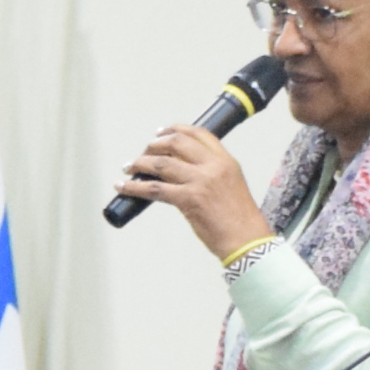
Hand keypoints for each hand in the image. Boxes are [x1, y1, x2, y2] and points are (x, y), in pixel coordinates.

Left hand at [115, 125, 269, 259]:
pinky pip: (154, 189)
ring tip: (129, 168)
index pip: (199, 134)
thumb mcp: (231, 185)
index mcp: (225, 161)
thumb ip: (211, 173)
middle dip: (154, 145)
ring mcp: (200, 181)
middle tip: (143, 152)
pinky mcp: (188, 199)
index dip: (175, 130)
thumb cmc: (239, 219)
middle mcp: (213, 166)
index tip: (160, 133)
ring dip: (140, 163)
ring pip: (161, 163)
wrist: (246, 240)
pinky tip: (123, 187)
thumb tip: (182, 169)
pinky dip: (134, 187)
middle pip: (176, 143)